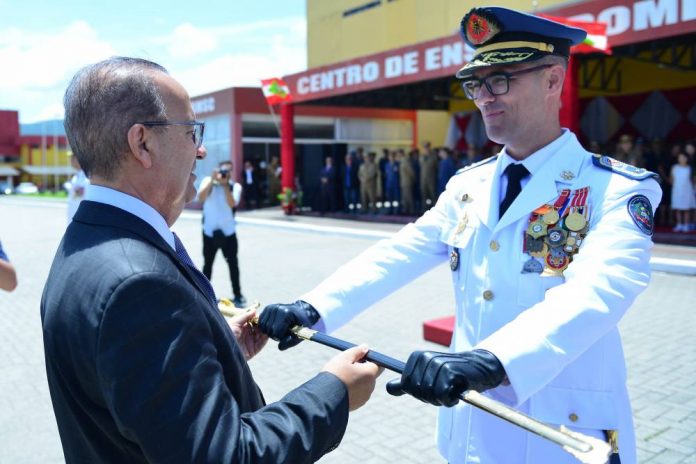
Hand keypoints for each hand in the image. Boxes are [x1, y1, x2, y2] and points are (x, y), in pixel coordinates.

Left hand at [226, 308, 267, 359]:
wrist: (223, 350)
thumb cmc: (226, 334)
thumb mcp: (235, 322)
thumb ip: (245, 316)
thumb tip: (255, 310)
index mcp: (242, 328)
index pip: (253, 322)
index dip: (258, 319)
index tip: (263, 315)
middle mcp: (246, 335)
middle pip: (258, 329)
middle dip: (263, 325)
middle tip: (267, 321)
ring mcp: (249, 343)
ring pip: (261, 336)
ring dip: (265, 331)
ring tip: (268, 327)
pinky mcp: (252, 351)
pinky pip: (261, 345)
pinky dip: (265, 339)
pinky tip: (267, 334)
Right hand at [258, 300, 320, 349]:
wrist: (302, 312)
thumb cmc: (302, 324)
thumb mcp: (299, 335)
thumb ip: (290, 343)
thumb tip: (279, 346)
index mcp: (286, 313)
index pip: (276, 332)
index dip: (282, 337)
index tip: (289, 333)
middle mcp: (276, 308)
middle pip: (269, 330)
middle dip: (276, 335)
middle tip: (284, 332)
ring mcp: (271, 307)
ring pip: (263, 327)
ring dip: (270, 331)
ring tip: (279, 329)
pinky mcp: (267, 308)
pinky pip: (261, 322)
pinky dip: (266, 327)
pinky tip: (274, 326)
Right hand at [322, 345, 382, 410]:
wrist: (325, 398)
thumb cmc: (335, 375)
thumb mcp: (344, 358)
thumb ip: (357, 351)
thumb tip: (365, 347)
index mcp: (370, 373)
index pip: (379, 364)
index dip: (370, 360)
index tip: (359, 358)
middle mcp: (370, 386)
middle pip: (370, 375)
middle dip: (361, 370)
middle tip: (346, 367)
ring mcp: (364, 397)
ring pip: (363, 385)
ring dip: (356, 381)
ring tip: (341, 379)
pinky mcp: (357, 404)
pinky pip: (357, 394)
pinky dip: (352, 390)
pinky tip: (340, 389)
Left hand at [386, 349, 505, 406]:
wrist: (478, 367)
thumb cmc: (451, 373)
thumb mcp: (428, 375)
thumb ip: (408, 382)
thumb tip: (388, 388)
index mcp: (417, 357)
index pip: (407, 386)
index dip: (420, 393)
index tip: (433, 387)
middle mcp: (426, 358)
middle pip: (418, 391)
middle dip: (431, 397)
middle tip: (445, 390)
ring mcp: (438, 363)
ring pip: (430, 395)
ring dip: (442, 399)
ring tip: (452, 389)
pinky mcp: (451, 371)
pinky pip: (443, 396)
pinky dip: (450, 399)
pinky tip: (457, 391)